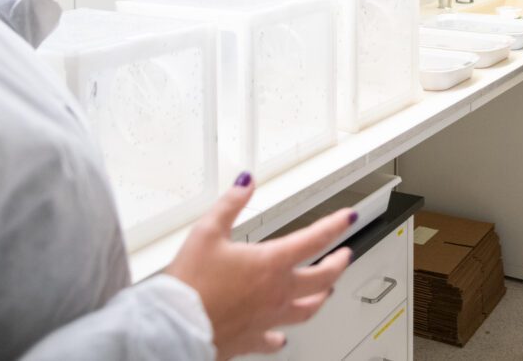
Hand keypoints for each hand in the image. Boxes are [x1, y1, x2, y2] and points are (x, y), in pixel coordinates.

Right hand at [167, 174, 354, 358]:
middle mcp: (276, 293)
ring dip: (320, 298)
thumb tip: (246, 183)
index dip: (335, 225)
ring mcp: (267, 319)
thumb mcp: (207, 232)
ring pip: (307, 310)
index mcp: (270, 264)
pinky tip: (281, 338)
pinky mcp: (252, 339)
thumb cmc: (190, 283)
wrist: (175, 326)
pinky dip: (281, 337)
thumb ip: (229, 205)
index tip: (348, 218)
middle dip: (338, 264)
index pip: (314, 239)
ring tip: (326, 292)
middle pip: (322, 279)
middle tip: (345, 255)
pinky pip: (274, 340)